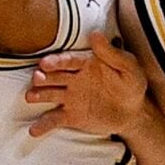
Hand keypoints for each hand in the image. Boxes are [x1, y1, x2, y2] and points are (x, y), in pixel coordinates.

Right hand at [25, 32, 148, 138]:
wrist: (134, 112)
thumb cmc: (131, 85)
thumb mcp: (128, 67)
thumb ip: (112, 53)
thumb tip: (96, 34)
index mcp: (86, 63)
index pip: (68, 60)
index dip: (57, 61)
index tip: (45, 63)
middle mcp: (73, 78)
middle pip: (55, 76)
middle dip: (44, 76)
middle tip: (36, 78)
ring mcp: (70, 97)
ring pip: (50, 94)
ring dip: (39, 95)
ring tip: (30, 97)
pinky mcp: (70, 116)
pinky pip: (54, 119)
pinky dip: (43, 125)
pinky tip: (34, 130)